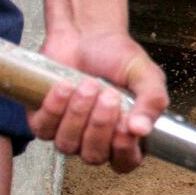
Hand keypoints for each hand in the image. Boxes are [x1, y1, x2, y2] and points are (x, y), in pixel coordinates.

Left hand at [27, 30, 168, 172]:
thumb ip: (152, 101)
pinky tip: (65, 85)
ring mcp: (68, 134)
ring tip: (89, 83)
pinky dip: (54, 107)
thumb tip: (142, 130)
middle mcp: (96, 141)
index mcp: (126, 136)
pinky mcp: (43, 121)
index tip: (125, 122)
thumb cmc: (118, 56)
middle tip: (108, 93)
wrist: (86, 33)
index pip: (125, 162)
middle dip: (99, 125)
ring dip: (77, 114)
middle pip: (94, 156)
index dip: (123, 149)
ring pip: (67, 145)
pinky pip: (43, 129)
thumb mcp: (145, 75)